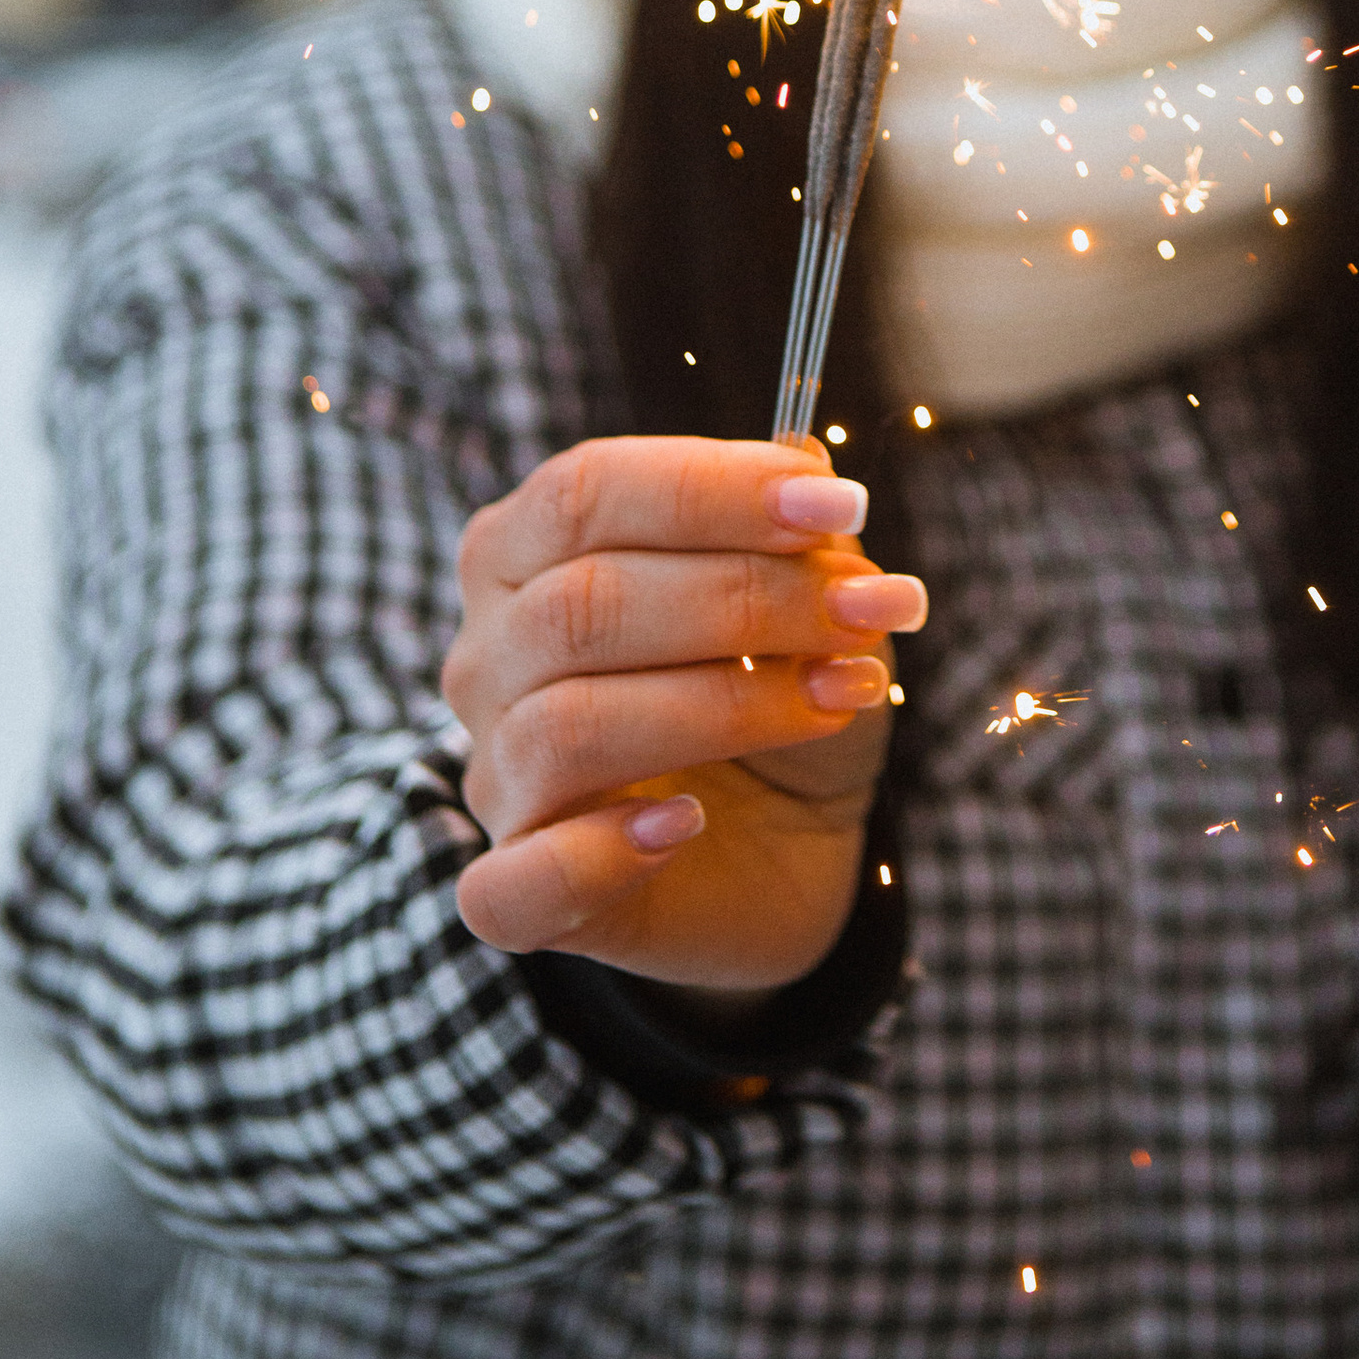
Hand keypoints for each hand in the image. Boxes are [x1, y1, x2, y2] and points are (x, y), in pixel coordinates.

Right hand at [441, 436, 920, 995]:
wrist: (786, 840)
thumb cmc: (775, 690)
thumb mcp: (807, 603)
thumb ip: (798, 539)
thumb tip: (807, 466)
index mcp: (526, 552)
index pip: (585, 491)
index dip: (714, 489)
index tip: (841, 504)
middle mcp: (488, 657)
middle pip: (583, 604)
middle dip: (747, 599)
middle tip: (871, 612)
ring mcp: (494, 776)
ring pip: (569, 725)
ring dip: (726, 706)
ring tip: (840, 697)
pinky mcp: (517, 892)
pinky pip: (514, 883)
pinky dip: (600, 852)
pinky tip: (686, 824)